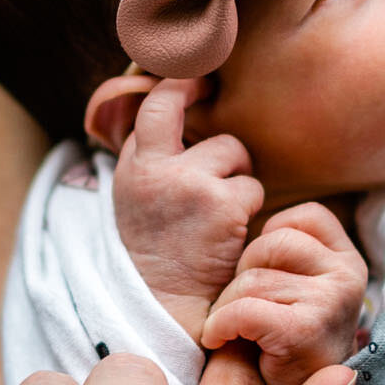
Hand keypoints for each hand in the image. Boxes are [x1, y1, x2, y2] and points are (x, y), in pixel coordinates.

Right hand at [112, 78, 263, 338]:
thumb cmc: (156, 254)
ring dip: (237, 182)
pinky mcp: (223, 204)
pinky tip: (230, 234)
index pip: (155, 103)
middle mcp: (156, 168)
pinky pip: (252, 188)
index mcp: (132, 166)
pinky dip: (249, 210)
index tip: (200, 77)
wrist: (163, 307)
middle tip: (222, 156)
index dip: (180, 84)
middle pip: (203, 122)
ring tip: (217, 218)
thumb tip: (171, 104)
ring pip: (235, 155)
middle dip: (219, 138)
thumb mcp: (136, 199)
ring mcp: (190, 182)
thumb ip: (151, 157)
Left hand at [201, 202, 367, 384]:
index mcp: (348, 260)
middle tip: (244, 314)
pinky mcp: (307, 330)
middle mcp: (349, 276)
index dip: (267, 242)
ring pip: (252, 279)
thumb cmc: (275, 347)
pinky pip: (244, 308)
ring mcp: (333, 302)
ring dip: (228, 307)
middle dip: (242, 277)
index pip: (304, 216)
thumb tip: (243, 191)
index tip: (262, 280)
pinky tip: (220, 341)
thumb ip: (281, 253)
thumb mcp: (288, 288)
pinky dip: (221, 326)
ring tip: (237, 334)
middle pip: (269, 244)